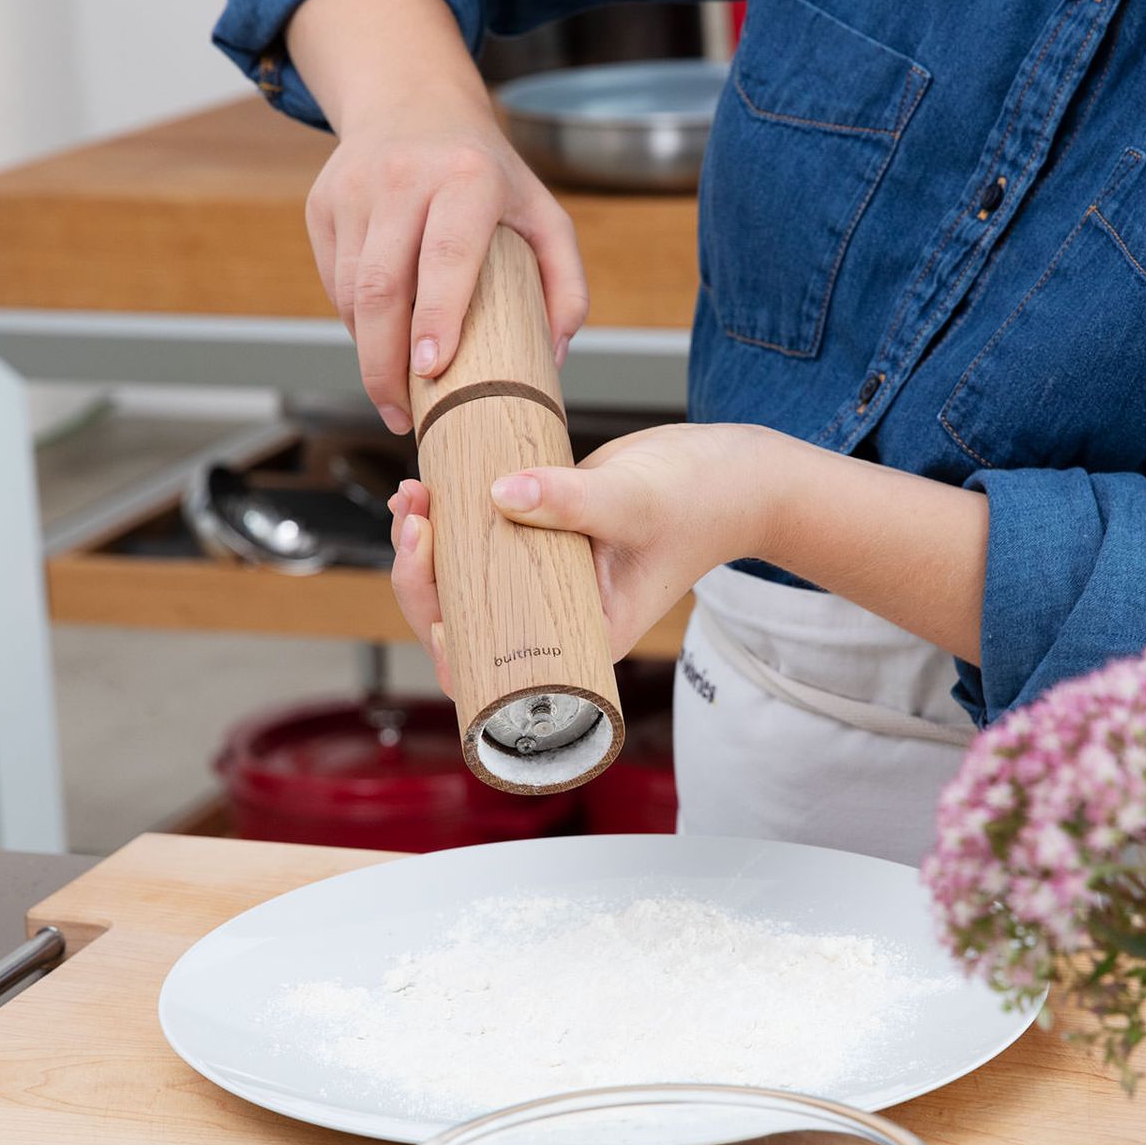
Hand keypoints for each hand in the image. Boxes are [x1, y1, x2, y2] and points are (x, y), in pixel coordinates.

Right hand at [305, 92, 586, 433]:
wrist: (413, 101)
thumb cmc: (489, 174)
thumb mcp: (543, 212)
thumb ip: (565, 283)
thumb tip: (553, 356)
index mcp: (468, 176)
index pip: (446, 255)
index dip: (436, 316)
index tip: (431, 370)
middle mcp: (405, 177)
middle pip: (383, 286)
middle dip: (385, 363)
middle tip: (403, 415)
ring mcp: (354, 188)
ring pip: (351, 291)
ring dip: (368, 351)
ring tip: (394, 391)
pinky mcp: (323, 203)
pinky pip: (335, 281)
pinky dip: (355, 321)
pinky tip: (380, 339)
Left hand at [386, 423, 780, 687]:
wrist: (733, 473)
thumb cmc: (701, 504)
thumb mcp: (634, 501)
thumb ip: (570, 500)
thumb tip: (499, 493)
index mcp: (579, 642)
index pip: (496, 671)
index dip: (451, 646)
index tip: (437, 606)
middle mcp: (554, 621)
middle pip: (463, 625)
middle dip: (422, 577)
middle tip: (416, 520)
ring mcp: (542, 581)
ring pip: (461, 583)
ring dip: (424, 547)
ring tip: (411, 498)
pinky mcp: (538, 539)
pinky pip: (477, 543)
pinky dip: (446, 521)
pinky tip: (424, 491)